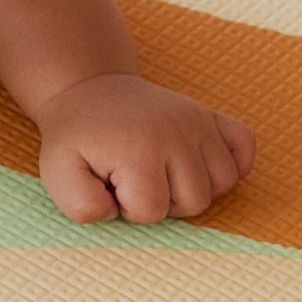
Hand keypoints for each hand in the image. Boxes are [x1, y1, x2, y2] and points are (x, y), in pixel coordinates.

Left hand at [31, 72, 254, 223]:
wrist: (86, 90)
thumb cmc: (74, 138)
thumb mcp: (57, 171)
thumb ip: (79, 203)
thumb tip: (116, 212)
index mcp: (139, 148)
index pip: (151, 211)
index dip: (126, 206)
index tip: (109, 183)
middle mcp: (176, 131)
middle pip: (194, 202)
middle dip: (162, 201)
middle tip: (133, 176)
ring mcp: (197, 120)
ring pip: (223, 183)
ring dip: (192, 186)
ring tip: (160, 170)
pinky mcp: (210, 114)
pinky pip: (244, 145)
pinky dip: (233, 160)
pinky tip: (199, 161)